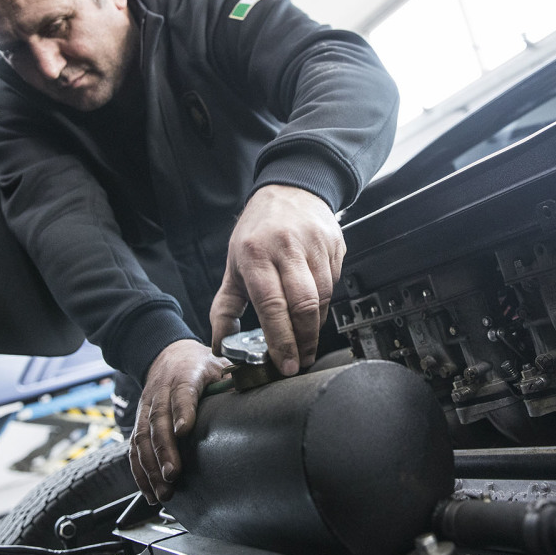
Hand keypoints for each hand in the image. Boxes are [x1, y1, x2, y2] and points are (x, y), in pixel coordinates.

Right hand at [129, 340, 227, 502]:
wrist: (169, 354)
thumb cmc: (200, 364)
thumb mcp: (220, 364)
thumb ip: (235, 381)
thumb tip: (257, 397)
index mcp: (185, 374)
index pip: (182, 392)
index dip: (182, 410)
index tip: (184, 430)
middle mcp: (161, 391)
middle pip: (158, 420)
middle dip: (164, 449)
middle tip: (173, 474)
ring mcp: (147, 407)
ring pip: (142, 437)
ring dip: (150, 467)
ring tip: (163, 490)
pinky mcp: (139, 421)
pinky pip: (134, 447)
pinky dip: (139, 471)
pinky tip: (149, 491)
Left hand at [210, 184, 344, 376]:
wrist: (291, 190)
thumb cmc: (258, 232)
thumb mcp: (233, 265)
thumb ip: (225, 307)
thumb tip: (220, 344)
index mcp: (255, 254)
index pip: (271, 305)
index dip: (281, 340)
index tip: (286, 365)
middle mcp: (286, 248)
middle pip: (304, 305)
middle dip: (304, 341)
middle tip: (301, 362)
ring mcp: (314, 245)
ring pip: (324, 298)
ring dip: (316, 326)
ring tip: (306, 340)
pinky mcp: (335, 245)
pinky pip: (334, 284)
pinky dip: (326, 303)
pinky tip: (314, 308)